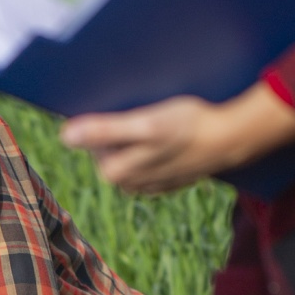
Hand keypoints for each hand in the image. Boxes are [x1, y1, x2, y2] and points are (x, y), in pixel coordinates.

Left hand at [59, 84, 294, 193]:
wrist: (229, 139)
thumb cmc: (187, 127)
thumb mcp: (145, 124)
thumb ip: (104, 130)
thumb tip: (65, 136)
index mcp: (116, 172)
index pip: (89, 142)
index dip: (102, 122)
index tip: (124, 110)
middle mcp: (129, 183)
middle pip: (107, 149)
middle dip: (117, 130)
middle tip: (140, 112)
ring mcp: (148, 183)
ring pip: (127, 154)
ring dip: (134, 136)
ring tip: (154, 120)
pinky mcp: (165, 178)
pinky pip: (146, 159)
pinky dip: (150, 146)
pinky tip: (167, 134)